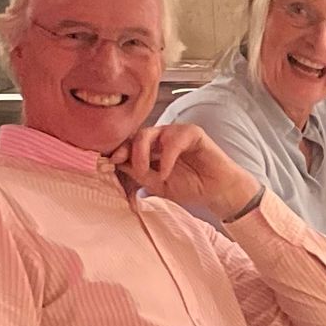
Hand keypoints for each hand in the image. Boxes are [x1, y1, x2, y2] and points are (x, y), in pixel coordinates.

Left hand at [113, 123, 257, 221]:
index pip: (130, 143)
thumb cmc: (190, 187)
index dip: (118, 150)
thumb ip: (139, 173)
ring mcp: (177, 133)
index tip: (109, 162)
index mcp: (153, 148)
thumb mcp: (157, 185)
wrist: (217, 192)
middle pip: (137, 134)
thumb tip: (116, 163)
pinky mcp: (193, 133)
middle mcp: (163, 138)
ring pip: (150, 132)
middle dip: (128, 151)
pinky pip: (172, 140)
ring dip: (143, 153)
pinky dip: (165, 157)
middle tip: (130, 168)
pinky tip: (165, 172)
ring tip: (146, 172)